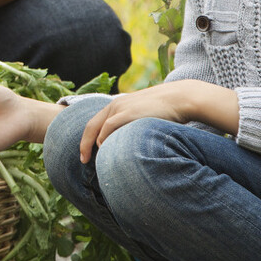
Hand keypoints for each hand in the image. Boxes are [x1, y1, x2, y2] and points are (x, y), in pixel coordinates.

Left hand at [78, 80, 237, 162]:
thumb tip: (129, 143)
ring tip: (96, 162)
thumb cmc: (164, 110)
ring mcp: (120, 109)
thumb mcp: (143, 116)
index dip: (87, 139)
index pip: (94, 123)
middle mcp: (114, 106)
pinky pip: (108, 128)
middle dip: (84, 145)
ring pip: (99, 130)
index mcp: (116, 106)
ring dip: (95, 146)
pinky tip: (106, 151)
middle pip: (90, 126)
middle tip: (83, 161)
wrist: (177, 98)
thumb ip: (132, 125)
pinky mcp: (127, 113)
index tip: (85, 153)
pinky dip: (104, 140)